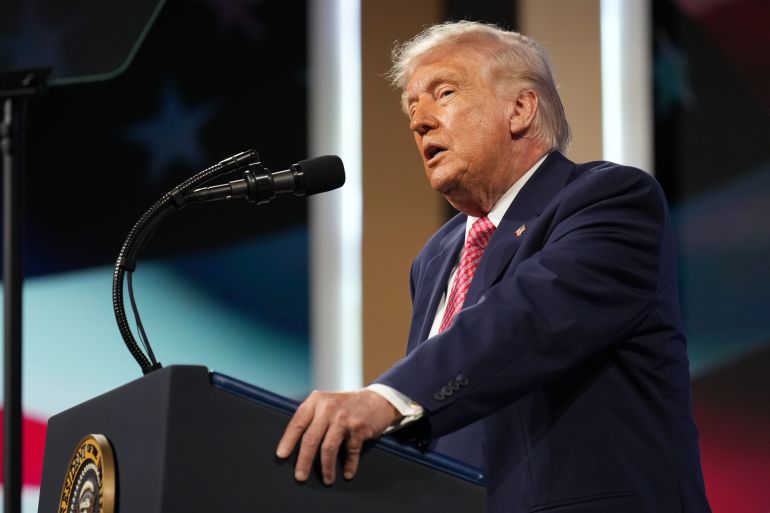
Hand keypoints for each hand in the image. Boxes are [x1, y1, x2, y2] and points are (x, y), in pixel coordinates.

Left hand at [275, 389, 401, 484]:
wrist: (378, 400)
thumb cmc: (347, 406)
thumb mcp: (326, 403)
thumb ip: (312, 416)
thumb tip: (294, 443)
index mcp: (316, 401)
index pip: (297, 423)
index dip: (288, 440)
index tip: (282, 455)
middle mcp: (328, 408)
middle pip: (311, 438)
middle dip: (304, 460)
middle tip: (300, 476)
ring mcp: (344, 418)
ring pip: (328, 448)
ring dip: (326, 468)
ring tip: (326, 479)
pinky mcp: (358, 428)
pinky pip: (350, 452)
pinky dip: (349, 466)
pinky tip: (347, 473)